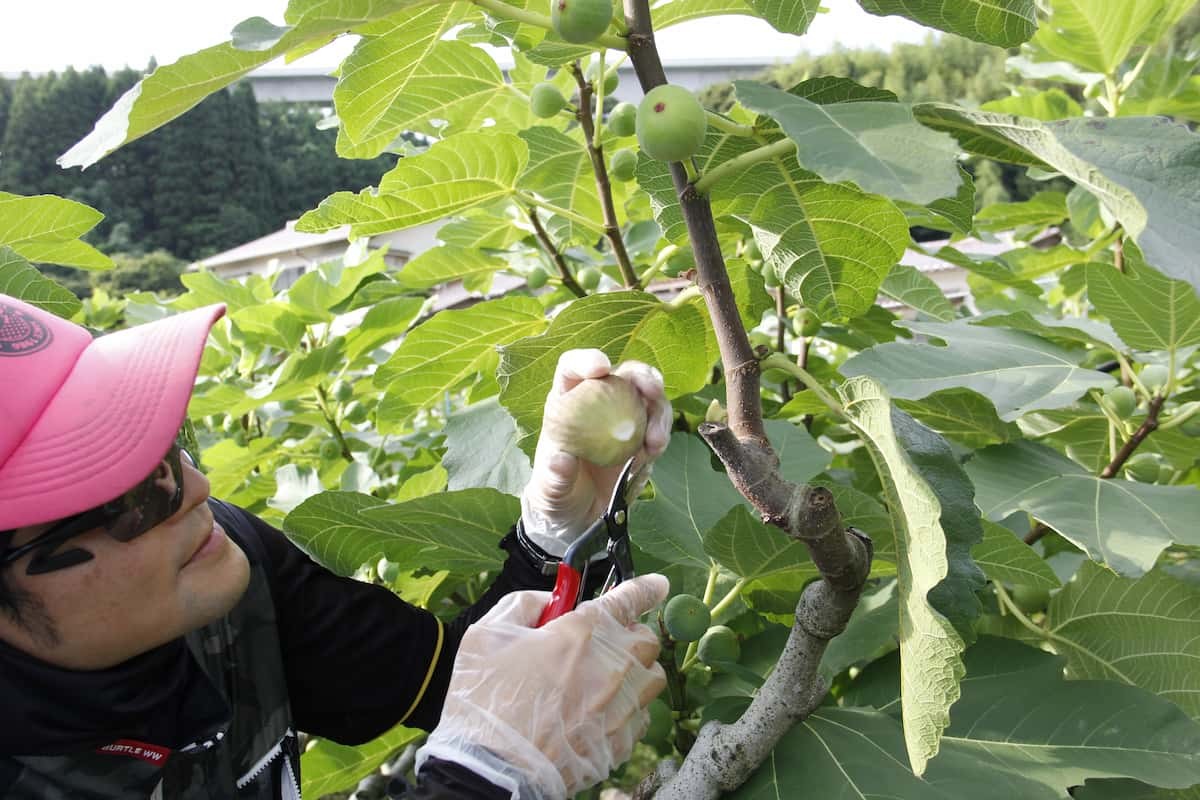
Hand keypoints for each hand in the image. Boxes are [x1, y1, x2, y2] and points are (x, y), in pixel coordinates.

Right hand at [417, 574, 669, 798]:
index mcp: (582, 633)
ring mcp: (621, 708)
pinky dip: (627, 710)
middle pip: (647, 641)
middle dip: (630, 635)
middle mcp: (613, 668)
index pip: (629, 599)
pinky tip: (598, 715)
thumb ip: (525, 605)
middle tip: (602, 643)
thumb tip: (549, 601)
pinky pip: (641, 718)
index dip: (646, 588)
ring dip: (635, 673)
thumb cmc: (485, 701)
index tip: (657, 585)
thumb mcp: (488, 634)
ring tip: (604, 681)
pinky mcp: (621, 743)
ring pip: (652, 680)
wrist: (490, 771)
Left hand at [521, 349, 671, 555]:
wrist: (579, 519)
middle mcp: (598, 405)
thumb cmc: (555, 496)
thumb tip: (561, 460)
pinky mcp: (641, 441)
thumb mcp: (548, 491)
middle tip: (653, 389)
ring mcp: (623, 421)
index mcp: (566, 405)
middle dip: (642, 375)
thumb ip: (554, 477)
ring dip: (659, 411)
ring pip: (648, 399)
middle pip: (623, 375)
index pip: (573, 369)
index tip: (602, 367)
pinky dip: (662, 434)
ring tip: (656, 440)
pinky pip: (658, 427)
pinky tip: (655, 450)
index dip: (587, 360)